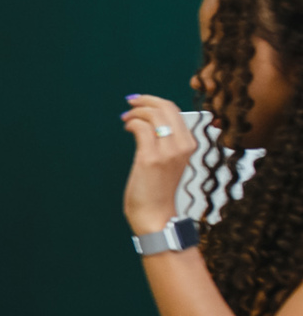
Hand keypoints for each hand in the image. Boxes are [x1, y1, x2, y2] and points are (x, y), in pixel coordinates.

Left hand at [121, 93, 197, 235]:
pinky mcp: (151, 159)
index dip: (156, 101)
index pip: (175, 111)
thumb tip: (149, 121)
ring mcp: (168, 152)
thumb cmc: (158, 190)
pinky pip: (141, 129)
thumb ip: (165, 142)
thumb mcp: (170, 161)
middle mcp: (182, 145)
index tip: (141, 101)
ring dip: (136, 112)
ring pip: (153, 116)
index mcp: (189, 144)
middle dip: (145, 101)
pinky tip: (127, 127)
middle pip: (166, 108)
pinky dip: (132, 123)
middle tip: (130, 103)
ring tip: (126, 118)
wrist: (155, 214)